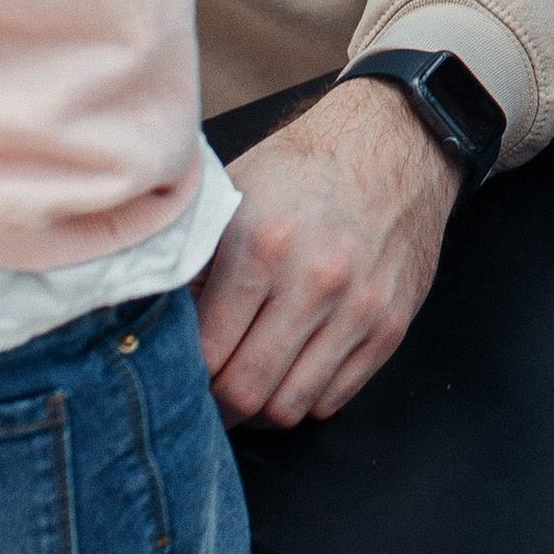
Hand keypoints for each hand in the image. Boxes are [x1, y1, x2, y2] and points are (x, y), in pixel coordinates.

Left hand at [196, 79, 461, 424]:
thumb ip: (195, 260)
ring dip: (261, 411)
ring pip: (291, 407)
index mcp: (261, 245)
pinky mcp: (391, 326)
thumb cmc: (304, 169)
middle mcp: (313, 282)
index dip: (183, 379)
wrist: (394, 143)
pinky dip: (305, 399)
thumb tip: (160, 325)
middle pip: (247, 391)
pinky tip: (291, 373)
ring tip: (248, 389)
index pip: (206, 353)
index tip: (177, 378)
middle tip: (206, 398)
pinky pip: (335, 398)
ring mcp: (358, 308)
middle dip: (218, 408)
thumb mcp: (235, 195)